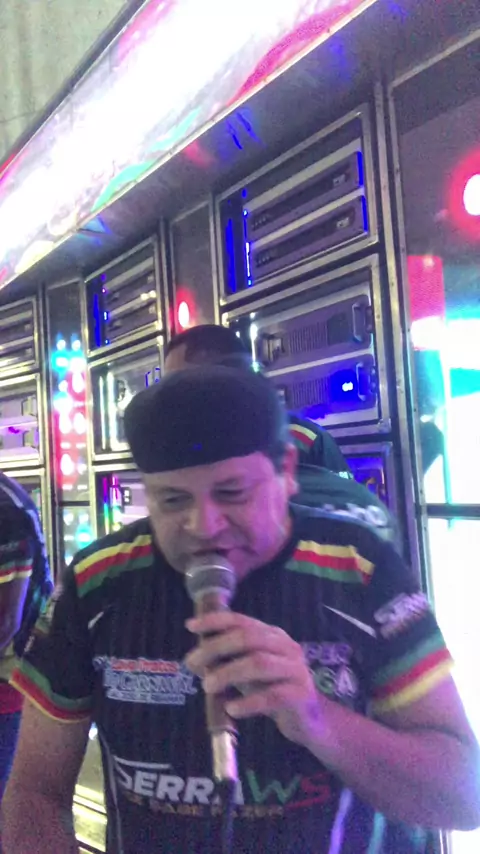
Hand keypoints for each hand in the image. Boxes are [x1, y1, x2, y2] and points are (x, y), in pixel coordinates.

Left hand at [185, 611, 322, 746]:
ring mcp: (296, 669)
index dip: (216, 621)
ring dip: (228, 673)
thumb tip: (193, 660)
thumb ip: (226, 663)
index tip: (191, 626)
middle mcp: (286, 646)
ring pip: (259, 663)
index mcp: (272, 635)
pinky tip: (231, 708)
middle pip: (248, 638)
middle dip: (216, 647)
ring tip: (208, 686)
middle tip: (193, 662)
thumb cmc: (272, 690)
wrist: (310, 720)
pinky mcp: (301, 695)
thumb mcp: (247, 673)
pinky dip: (248, 702)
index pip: (242, 621)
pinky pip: (272, 696)